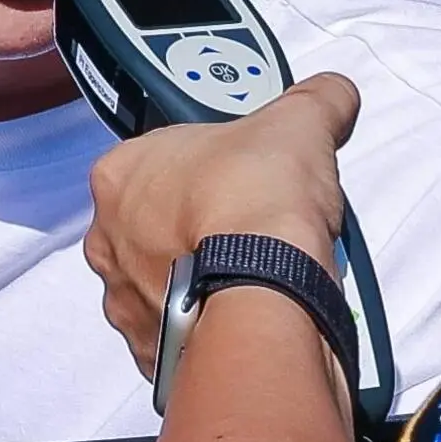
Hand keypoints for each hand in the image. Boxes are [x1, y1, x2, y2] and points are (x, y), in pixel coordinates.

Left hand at [83, 73, 361, 378]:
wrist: (263, 295)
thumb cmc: (256, 204)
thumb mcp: (299, 123)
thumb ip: (315, 100)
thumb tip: (331, 93)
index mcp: (121, 173)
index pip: (164, 158)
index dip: (210, 164)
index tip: (244, 174)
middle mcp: (109, 238)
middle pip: (161, 223)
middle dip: (204, 223)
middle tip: (254, 222)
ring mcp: (124, 298)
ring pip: (166, 280)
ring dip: (203, 275)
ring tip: (257, 270)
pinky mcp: (150, 348)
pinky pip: (178, 331)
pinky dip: (208, 323)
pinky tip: (246, 308)